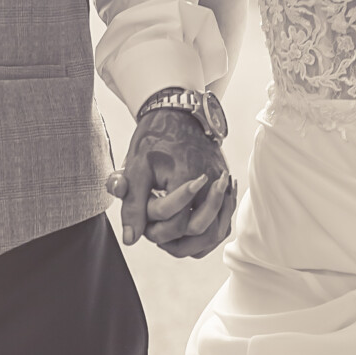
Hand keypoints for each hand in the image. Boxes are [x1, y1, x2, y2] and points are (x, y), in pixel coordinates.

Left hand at [111, 108, 235, 257]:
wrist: (178, 113)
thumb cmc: (154, 139)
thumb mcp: (136, 169)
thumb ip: (133, 206)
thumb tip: (130, 239)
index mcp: (186, 177)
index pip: (178, 224)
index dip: (158, 232)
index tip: (145, 226)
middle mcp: (210, 182)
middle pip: (201, 230)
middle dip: (175, 239)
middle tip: (156, 234)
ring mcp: (221, 183)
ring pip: (217, 230)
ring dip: (194, 241)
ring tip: (172, 238)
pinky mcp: (225, 184)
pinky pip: (224, 219)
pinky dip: (208, 232)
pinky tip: (190, 232)